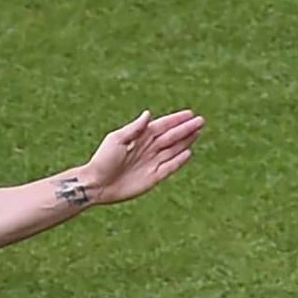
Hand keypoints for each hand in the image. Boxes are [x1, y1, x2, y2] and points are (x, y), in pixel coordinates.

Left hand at [84, 109, 204, 204]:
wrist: (96, 184)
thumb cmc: (102, 160)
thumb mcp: (116, 140)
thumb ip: (134, 129)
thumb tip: (148, 114)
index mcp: (139, 138)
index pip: (162, 126)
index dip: (176, 120)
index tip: (190, 113)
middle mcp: (147, 149)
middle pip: (171, 137)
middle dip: (186, 129)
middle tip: (201, 121)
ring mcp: (151, 163)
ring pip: (173, 150)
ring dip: (186, 141)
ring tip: (198, 132)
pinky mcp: (153, 178)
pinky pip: (170, 167)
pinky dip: (179, 161)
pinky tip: (189, 152)